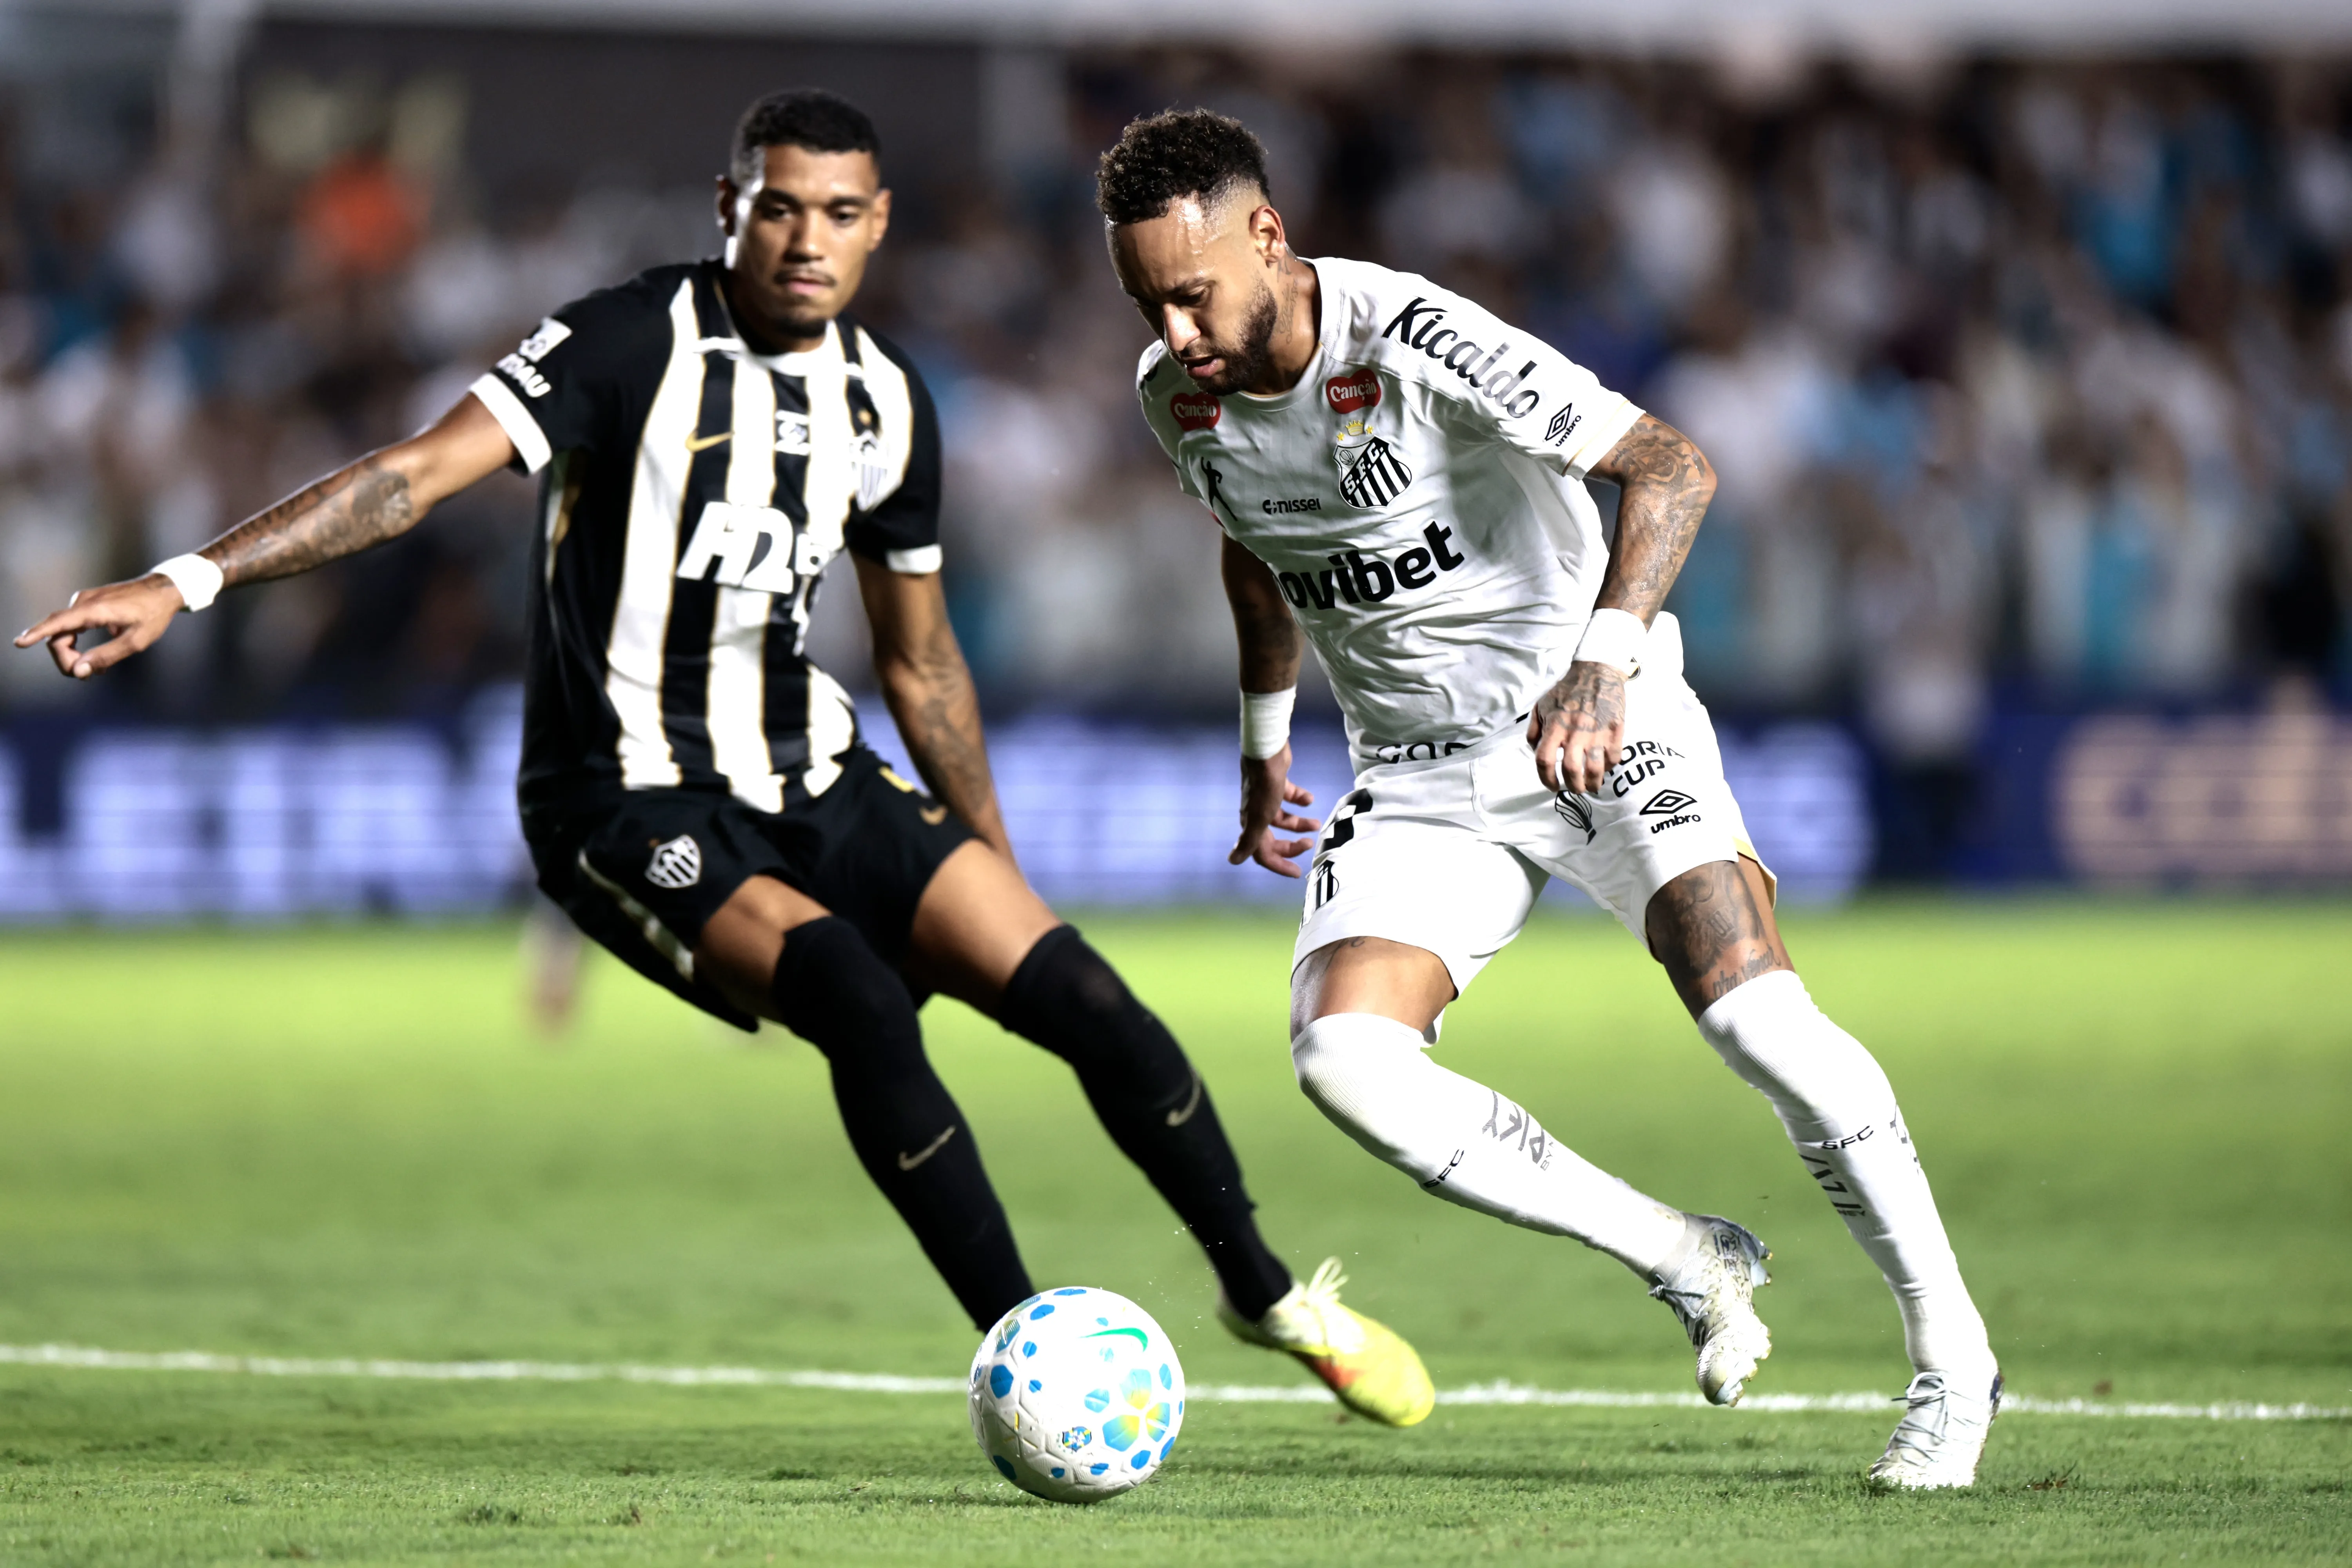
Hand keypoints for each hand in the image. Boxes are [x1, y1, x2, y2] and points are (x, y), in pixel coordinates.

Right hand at [13, 574, 185, 678]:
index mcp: (93, 610)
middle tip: (85, 676)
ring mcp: (84, 601)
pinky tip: (92, 660)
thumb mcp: (136, 641)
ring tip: (93, 671)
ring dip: (72, 654)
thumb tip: (79, 672)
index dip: (36, 634)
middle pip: (58, 634)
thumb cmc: (153, 614)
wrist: (164, 589)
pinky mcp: (88, 603)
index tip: (19, 643)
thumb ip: (106, 657)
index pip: (57, 623)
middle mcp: (83, 602)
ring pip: (64, 631)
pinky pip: (73, 626)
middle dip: (66, 659)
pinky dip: (77, 644)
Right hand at [1230, 745, 1320, 877]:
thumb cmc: (1264, 787)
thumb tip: (1232, 861)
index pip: (1263, 853)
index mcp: (1252, 824)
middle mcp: (1257, 813)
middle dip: (1291, 846)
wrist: (1267, 753)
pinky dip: (1300, 800)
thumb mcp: (1259, 818)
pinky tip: (1309, 800)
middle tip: (1309, 846)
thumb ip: (1249, 841)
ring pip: (1283, 818)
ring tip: (1316, 824)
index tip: (1297, 872)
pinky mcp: (1277, 783)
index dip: (1279, 864)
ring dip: (1300, 824)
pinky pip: (1289, 796)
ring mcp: (1267, 798)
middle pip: (1273, 838)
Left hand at [1527, 660, 1625, 794]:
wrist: (1597, 671)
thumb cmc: (1566, 690)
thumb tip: (1536, 753)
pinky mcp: (1616, 730)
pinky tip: (1604, 767)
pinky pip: (1614, 758)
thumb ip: (1534, 731)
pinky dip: (1608, 767)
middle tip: (1574, 788)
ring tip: (1591, 785)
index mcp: (1554, 726)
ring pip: (1595, 769)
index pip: (1544, 760)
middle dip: (1572, 786)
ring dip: (1592, 783)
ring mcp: (1597, 732)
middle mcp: (1575, 732)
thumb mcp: (1541, 706)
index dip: (1546, 779)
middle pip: (1571, 770)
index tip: (1552, 786)